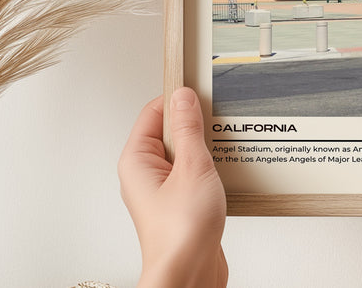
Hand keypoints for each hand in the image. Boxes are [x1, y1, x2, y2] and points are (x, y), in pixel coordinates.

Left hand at [119, 88, 227, 287]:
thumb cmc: (180, 233)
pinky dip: (210, 169)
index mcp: (137, 160)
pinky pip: (194, 173)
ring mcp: (163, 190)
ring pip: (185, 153)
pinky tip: (224, 172)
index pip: (154, 112)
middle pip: (170, 131)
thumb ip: (189, 129)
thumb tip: (184, 97)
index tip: (200, 90)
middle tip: (214, 124)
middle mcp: (145, 174)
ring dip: (205, 149)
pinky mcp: (181, 203)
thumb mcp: (192, 167)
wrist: (188, 276)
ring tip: (220, 153)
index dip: (177, 99)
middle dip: (195, 125)